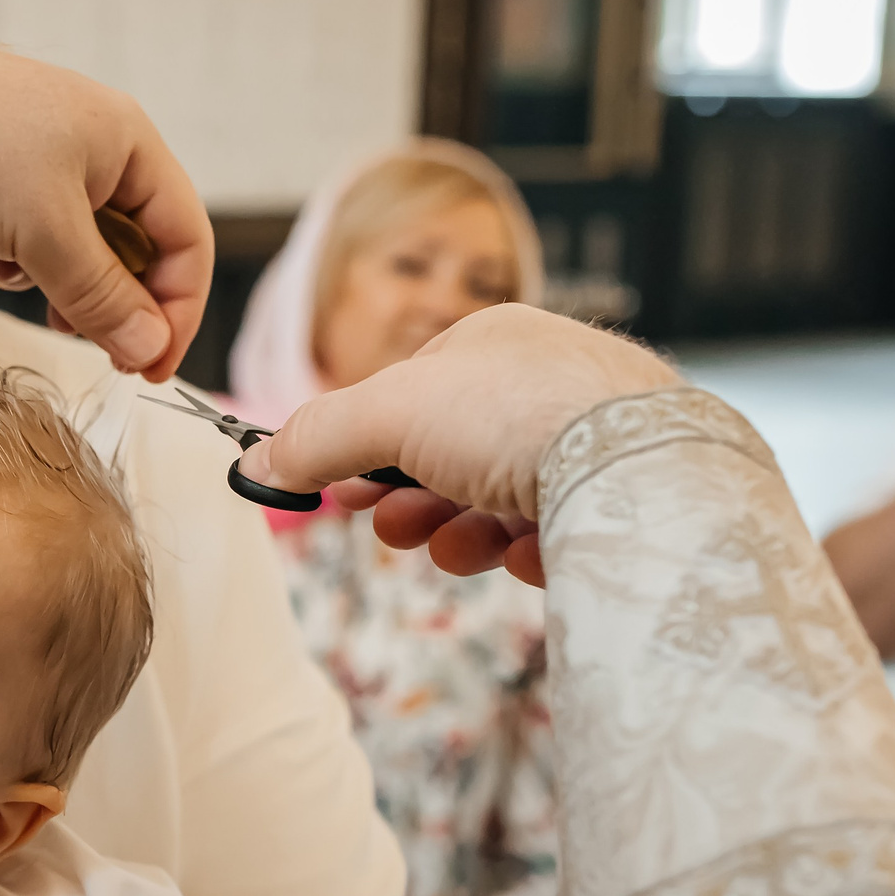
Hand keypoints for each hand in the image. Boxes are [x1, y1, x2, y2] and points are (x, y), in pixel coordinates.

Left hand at [0, 26, 212, 380]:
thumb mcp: (45, 234)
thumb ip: (102, 296)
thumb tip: (150, 349)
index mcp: (131, 144)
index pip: (187, 238)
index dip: (179, 310)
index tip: (153, 367)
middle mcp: (101, 143)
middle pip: (139, 243)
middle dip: (119, 302)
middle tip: (101, 353)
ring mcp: (51, 151)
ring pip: (86, 242)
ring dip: (71, 286)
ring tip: (42, 308)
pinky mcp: (6, 165)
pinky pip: (41, 229)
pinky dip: (28, 259)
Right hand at [238, 304, 678, 585]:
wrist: (641, 470)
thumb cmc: (518, 416)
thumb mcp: (389, 415)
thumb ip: (317, 440)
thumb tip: (253, 466)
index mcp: (494, 341)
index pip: (412, 397)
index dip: (368, 449)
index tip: (341, 495)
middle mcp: (549, 380)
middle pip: (452, 454)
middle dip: (414, 501)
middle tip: (399, 531)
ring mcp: (594, 438)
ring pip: (501, 499)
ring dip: (464, 533)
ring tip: (462, 549)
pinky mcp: (626, 497)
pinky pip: (557, 531)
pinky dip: (530, 548)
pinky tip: (530, 554)